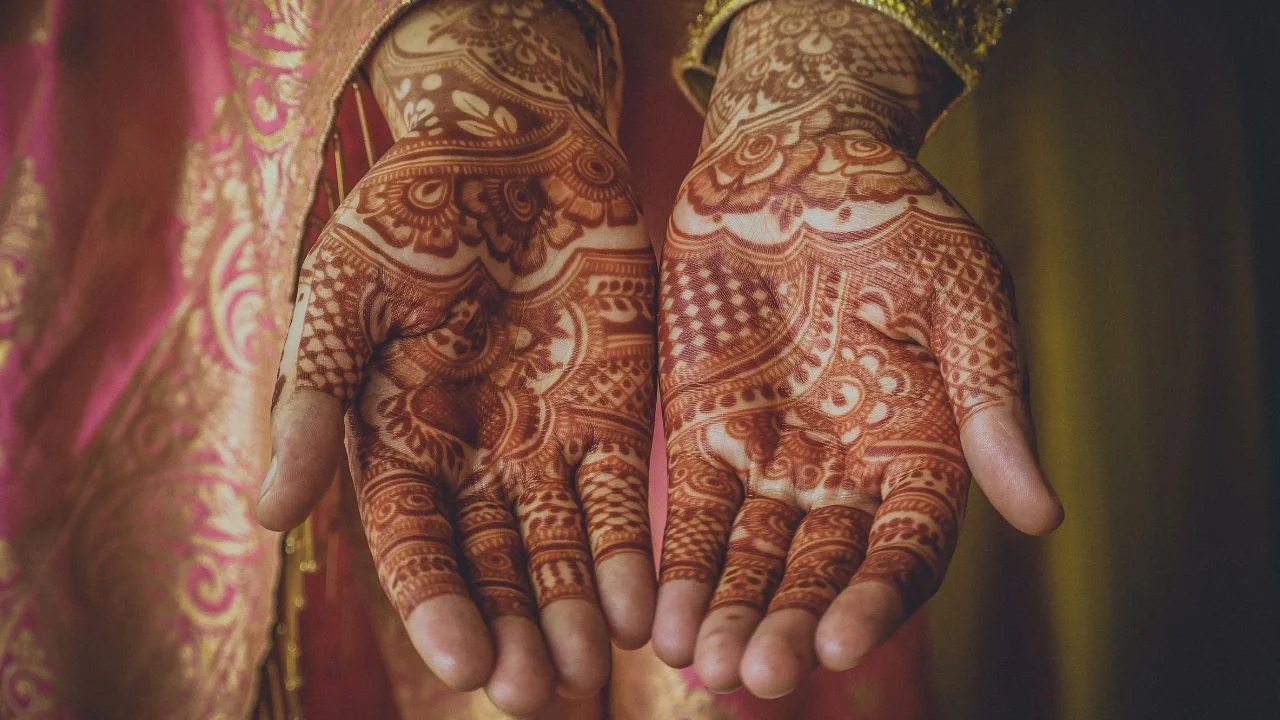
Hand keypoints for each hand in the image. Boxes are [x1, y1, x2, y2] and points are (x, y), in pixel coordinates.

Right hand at [256, 1, 655, 712]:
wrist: (509, 146)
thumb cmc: (410, 214)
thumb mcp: (343, 295)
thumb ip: (311, 401)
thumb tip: (264, 516)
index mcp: (396, 442)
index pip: (414, 547)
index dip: (437, 607)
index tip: (465, 665)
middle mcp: (470, 460)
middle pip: (493, 568)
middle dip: (515, 632)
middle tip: (541, 695)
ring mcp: (543, 441)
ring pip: (559, 550)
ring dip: (575, 613)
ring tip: (593, 672)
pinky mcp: (609, 414)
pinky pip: (620, 498)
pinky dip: (633, 554)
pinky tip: (648, 609)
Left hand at [651, 0, 1062, 697]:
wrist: (797, 157)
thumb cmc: (897, 216)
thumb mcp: (960, 296)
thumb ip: (989, 404)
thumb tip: (1043, 520)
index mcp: (921, 452)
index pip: (903, 554)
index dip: (874, 602)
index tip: (841, 646)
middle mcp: (846, 471)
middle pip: (819, 574)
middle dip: (788, 626)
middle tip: (757, 677)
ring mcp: (772, 455)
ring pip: (752, 559)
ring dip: (728, 614)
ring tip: (702, 667)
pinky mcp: (704, 431)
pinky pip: (691, 512)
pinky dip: (677, 564)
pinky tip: (658, 618)